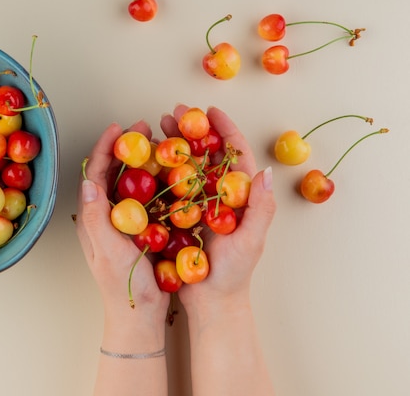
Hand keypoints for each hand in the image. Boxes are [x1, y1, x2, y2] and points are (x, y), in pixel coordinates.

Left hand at [76, 120, 169, 318]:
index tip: (117, 128)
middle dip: (126, 147)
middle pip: (113, 172)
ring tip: (158, 142)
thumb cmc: (122, 287)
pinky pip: (147, 198)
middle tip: (143, 128)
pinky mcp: (141, 229)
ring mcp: (124, 222)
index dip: (105, 148)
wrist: (140, 315)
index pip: (95, 174)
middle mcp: (106, 215)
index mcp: (92, 218)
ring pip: (131, 182)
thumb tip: (88, 182)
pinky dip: (157, 180)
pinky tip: (170, 170)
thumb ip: (97, 218)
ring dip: (142, 160)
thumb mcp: (109, 250)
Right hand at [160, 105, 275, 312]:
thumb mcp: (252, 240)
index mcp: (241, 196)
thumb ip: (261, 207)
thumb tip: (266, 171)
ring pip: (187, 166)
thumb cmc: (235, 274)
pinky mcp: (181, 216)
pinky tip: (148, 159)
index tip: (210, 111)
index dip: (224, 129)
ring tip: (159, 128)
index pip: (235, 154)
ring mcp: (199, 204)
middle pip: (207, 154)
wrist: (211, 302)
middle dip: (192, 131)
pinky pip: (171, 187)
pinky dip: (161, 170)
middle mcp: (220, 195)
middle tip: (174, 113)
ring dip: (174, 145)